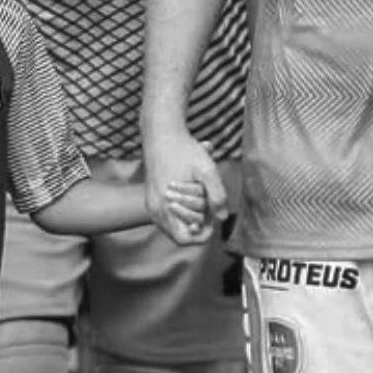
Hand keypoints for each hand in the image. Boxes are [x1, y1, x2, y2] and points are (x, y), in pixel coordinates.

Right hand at [143, 126, 227, 246]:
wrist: (162, 134)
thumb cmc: (184, 151)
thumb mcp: (207, 170)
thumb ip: (217, 195)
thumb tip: (221, 217)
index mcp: (164, 207)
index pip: (184, 239)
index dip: (202, 235)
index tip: (213, 220)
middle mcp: (154, 210)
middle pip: (180, 232)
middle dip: (198, 221)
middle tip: (209, 204)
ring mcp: (151, 203)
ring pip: (174, 222)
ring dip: (191, 213)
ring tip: (201, 194)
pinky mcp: (152, 196)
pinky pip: (169, 212)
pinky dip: (183, 206)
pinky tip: (191, 189)